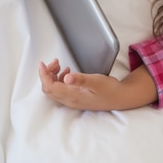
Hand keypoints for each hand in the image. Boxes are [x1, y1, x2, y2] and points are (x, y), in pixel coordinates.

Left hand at [38, 59, 157, 110]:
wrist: (120, 98)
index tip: (42, 64)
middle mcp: (70, 100)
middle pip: (49, 89)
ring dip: (53, 76)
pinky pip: (61, 90)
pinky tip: (67, 72)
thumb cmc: (109, 90)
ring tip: (60, 65)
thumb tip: (66, 78)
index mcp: (72, 96)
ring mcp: (72, 100)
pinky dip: (59, 80)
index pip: (50, 87)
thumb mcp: (96, 81)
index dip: (43, 75)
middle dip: (47, 74)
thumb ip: (81, 80)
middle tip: (55, 62)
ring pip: (54, 89)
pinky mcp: (76, 98)